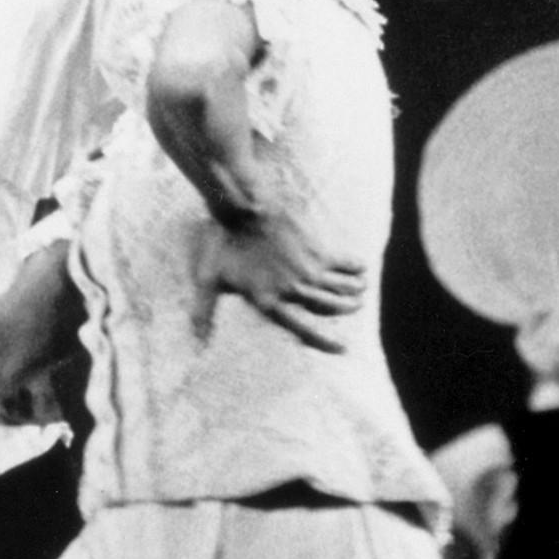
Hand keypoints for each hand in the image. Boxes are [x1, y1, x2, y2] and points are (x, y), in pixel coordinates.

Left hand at [194, 211, 365, 351]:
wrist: (240, 209)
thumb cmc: (221, 244)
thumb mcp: (209, 280)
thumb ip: (204, 313)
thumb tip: (197, 344)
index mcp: (267, 302)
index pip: (301, 331)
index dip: (324, 343)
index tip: (343, 350)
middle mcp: (291, 291)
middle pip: (328, 308)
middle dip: (346, 309)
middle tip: (356, 306)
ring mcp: (305, 271)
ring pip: (339, 289)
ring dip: (354, 290)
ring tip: (361, 289)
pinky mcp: (314, 250)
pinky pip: (342, 263)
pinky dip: (354, 267)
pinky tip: (361, 267)